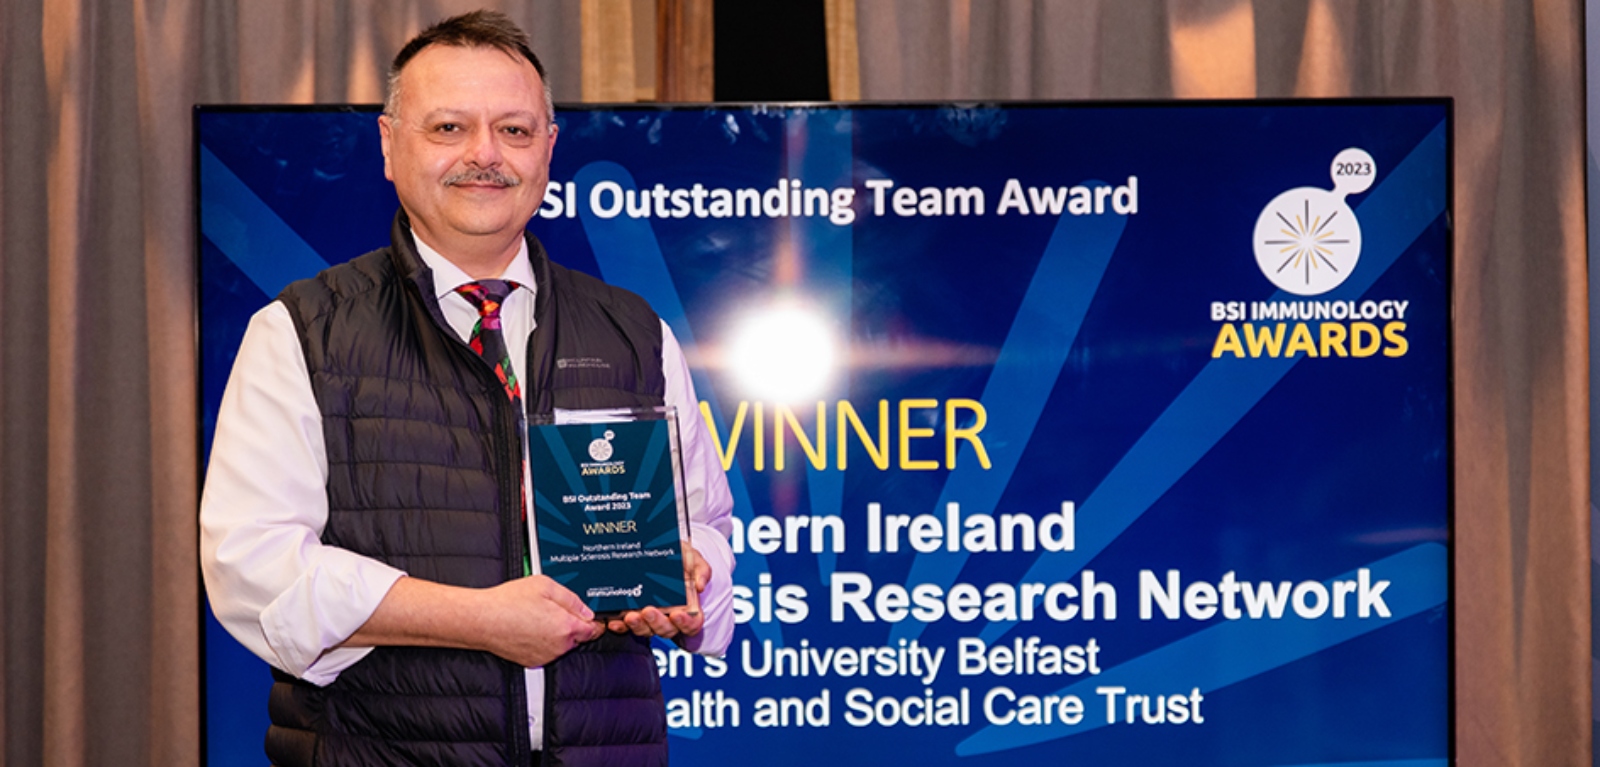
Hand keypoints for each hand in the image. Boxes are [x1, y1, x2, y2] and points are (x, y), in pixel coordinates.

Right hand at [478, 575, 604, 666]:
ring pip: (562, 644)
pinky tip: (530, 627)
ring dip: (557, 633)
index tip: (590, 617)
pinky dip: (543, 641)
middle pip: (578, 637)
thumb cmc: (509, 602)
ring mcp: (545, 656)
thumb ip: (571, 599)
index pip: (594, 630)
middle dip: (572, 624)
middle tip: (554, 610)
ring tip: (537, 616)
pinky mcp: (532, 661)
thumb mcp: (546, 586)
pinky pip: (547, 651)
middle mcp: (559, 645)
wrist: (482, 620)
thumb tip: (586, 610)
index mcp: (566, 626)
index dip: (593, 621)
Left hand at [606, 544, 710, 637]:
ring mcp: (651, 617)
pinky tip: (615, 621)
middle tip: (649, 611)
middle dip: (657, 623)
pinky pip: (628, 627)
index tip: (677, 614)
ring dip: (638, 626)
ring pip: (647, 630)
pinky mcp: (635, 614)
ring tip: (630, 616)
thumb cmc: (679, 558)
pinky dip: (621, 627)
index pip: (692, 624)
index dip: (686, 623)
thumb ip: (701, 569)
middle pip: (667, 629)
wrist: (660, 550)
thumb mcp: (693, 558)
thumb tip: (700, 586)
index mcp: (688, 606)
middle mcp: (669, 615)